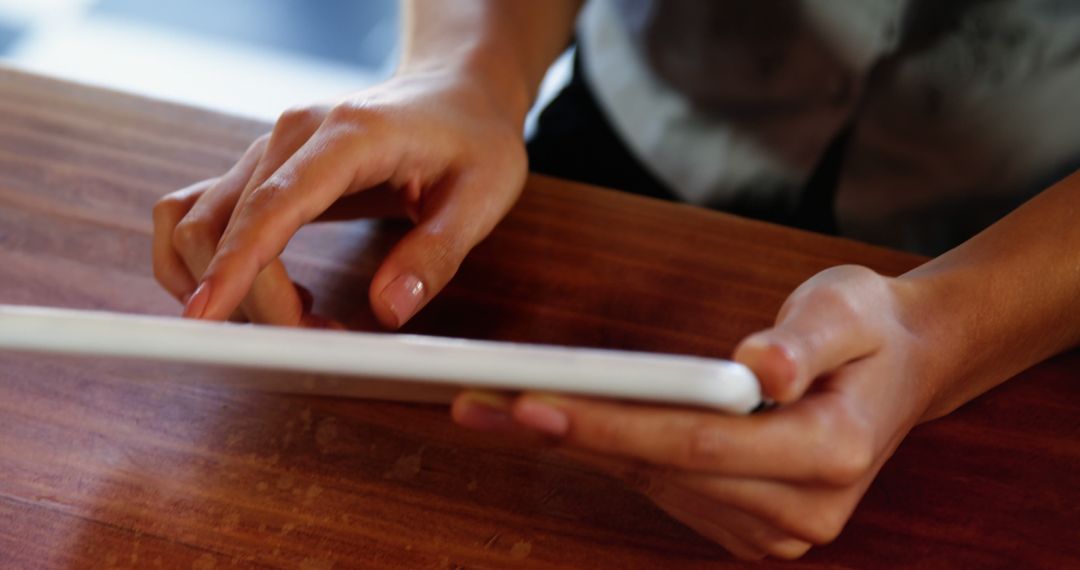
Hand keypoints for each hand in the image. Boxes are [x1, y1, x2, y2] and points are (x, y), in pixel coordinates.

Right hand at [152, 70, 527, 326]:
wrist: (457, 94)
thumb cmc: (474, 141)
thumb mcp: (482, 198)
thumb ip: (436, 254)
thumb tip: (388, 310)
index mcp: (348, 135)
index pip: (272, 206)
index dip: (236, 266)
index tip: (209, 319)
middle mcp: (291, 135)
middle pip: (220, 226)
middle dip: (252, 300)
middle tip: (320, 340)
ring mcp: (269, 150)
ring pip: (197, 224)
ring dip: (224, 285)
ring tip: (300, 319)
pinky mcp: (261, 169)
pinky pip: (204, 217)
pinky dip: (217, 264)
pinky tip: (279, 289)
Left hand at [452, 265, 938, 559]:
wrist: (901, 366)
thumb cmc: (869, 330)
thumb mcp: (847, 309)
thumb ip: (804, 340)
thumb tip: (761, 368)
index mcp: (831, 452)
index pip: (697, 444)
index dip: (612, 427)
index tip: (535, 405)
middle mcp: (803, 507)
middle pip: (660, 470)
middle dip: (568, 435)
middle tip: (483, 403)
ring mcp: (778, 526)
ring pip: (653, 484)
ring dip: (577, 446)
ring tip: (499, 408)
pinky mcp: (753, 524)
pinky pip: (664, 489)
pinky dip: (611, 456)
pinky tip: (560, 427)